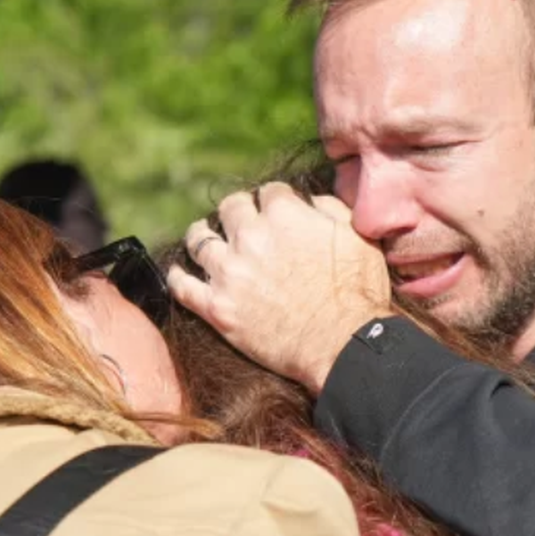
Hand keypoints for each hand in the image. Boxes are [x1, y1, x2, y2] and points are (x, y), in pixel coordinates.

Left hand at [168, 184, 391, 394]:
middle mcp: (250, 237)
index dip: (273, 200)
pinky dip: (177, 276)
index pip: (268, 191)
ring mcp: (229, 273)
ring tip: (204, 239)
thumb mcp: (357, 236)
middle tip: (238, 222)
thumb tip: (309, 200)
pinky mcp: (217, 309)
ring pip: (199, 240)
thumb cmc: (356, 292)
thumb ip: (329, 208)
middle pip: (229, 207)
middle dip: (236, 211)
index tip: (274, 210)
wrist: (343, 344)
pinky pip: (182, 286)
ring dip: (202, 235)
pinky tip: (178, 272)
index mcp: (284, 214)